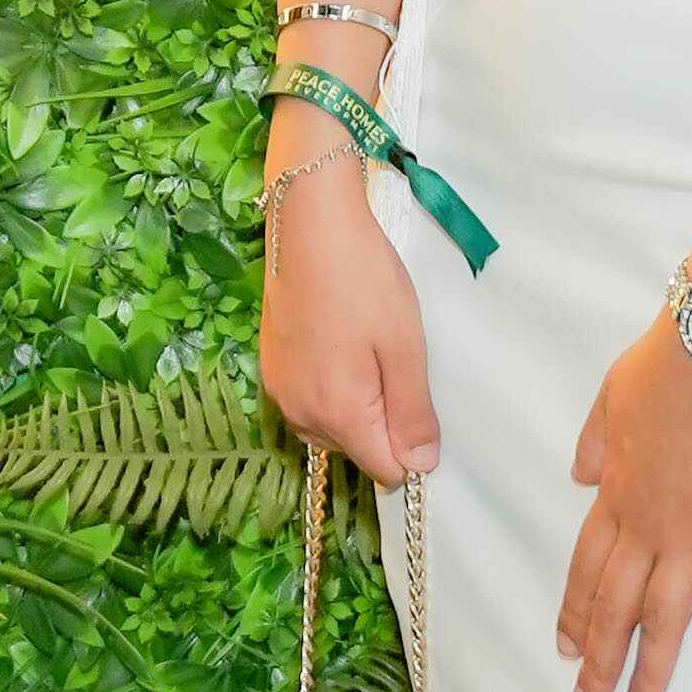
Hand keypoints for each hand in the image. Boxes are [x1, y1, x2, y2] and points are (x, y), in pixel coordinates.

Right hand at [251, 126, 441, 484]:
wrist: (308, 222)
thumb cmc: (365, 279)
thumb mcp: (404, 346)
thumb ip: (413, 413)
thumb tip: (421, 468)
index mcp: (339, 416)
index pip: (385, 470)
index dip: (410, 445)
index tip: (416, 398)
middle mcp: (301, 415)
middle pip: (357, 450)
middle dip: (381, 421)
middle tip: (390, 358)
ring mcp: (280, 392)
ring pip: (331, 429)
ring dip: (354, 406)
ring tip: (363, 347)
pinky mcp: (270, 368)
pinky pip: (309, 403)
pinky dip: (329, 387)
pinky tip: (338, 342)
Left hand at [554, 303, 691, 691]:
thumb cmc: (668, 364)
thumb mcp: (610, 398)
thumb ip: (594, 444)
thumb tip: (582, 473)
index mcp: (615, 492)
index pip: (586, 567)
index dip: (574, 611)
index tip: (565, 645)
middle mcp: (646, 523)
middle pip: (616, 605)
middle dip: (600, 659)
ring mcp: (689, 532)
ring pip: (663, 616)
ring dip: (651, 667)